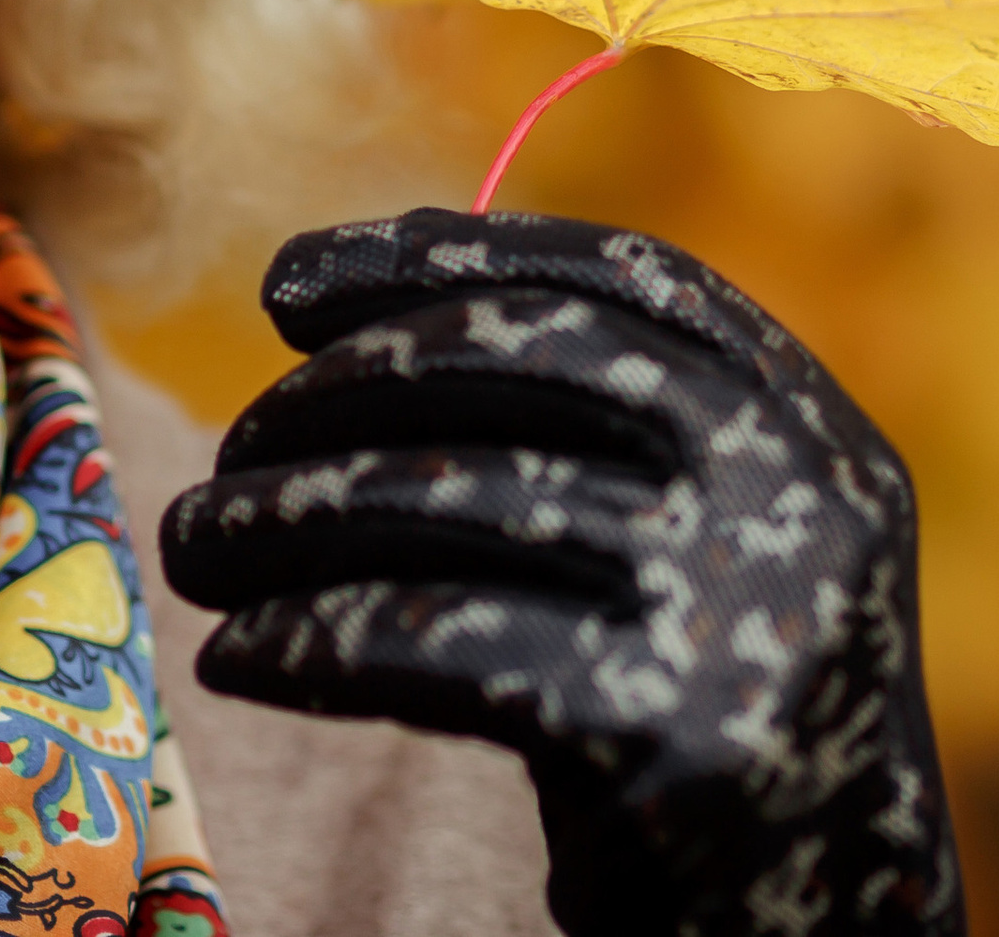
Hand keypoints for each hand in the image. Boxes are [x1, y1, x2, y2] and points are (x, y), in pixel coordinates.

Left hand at [160, 210, 963, 935]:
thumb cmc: (695, 698)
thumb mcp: (691, 528)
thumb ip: (579, 410)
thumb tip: (334, 294)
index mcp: (802, 414)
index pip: (611, 274)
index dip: (438, 257)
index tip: (284, 283)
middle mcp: (797, 489)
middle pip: (519, 363)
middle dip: (343, 390)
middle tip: (229, 445)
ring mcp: (743, 611)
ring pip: (457, 501)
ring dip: (290, 517)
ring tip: (196, 547)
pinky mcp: (674, 741)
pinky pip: (438, 645)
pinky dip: (313, 639)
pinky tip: (242, 657)